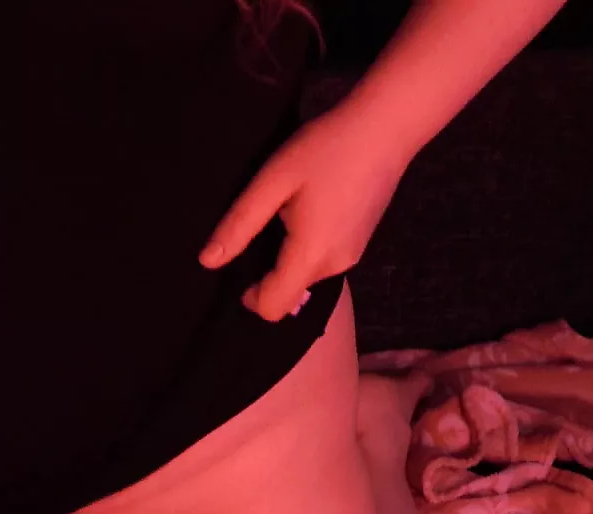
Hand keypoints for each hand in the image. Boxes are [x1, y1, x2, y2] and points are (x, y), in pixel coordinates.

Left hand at [197, 107, 412, 321]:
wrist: (386, 127)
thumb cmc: (325, 148)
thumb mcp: (272, 182)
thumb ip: (240, 225)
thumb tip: (207, 261)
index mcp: (311, 256)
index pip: (273, 308)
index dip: (250, 297)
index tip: (241, 268)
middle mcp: (335, 266)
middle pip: (290, 294)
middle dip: (268, 275)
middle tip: (262, 227)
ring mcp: (353, 256)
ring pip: (307, 277)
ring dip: (288, 258)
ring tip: (286, 212)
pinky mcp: (361, 243)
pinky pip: (323, 261)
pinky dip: (307, 248)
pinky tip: (308, 210)